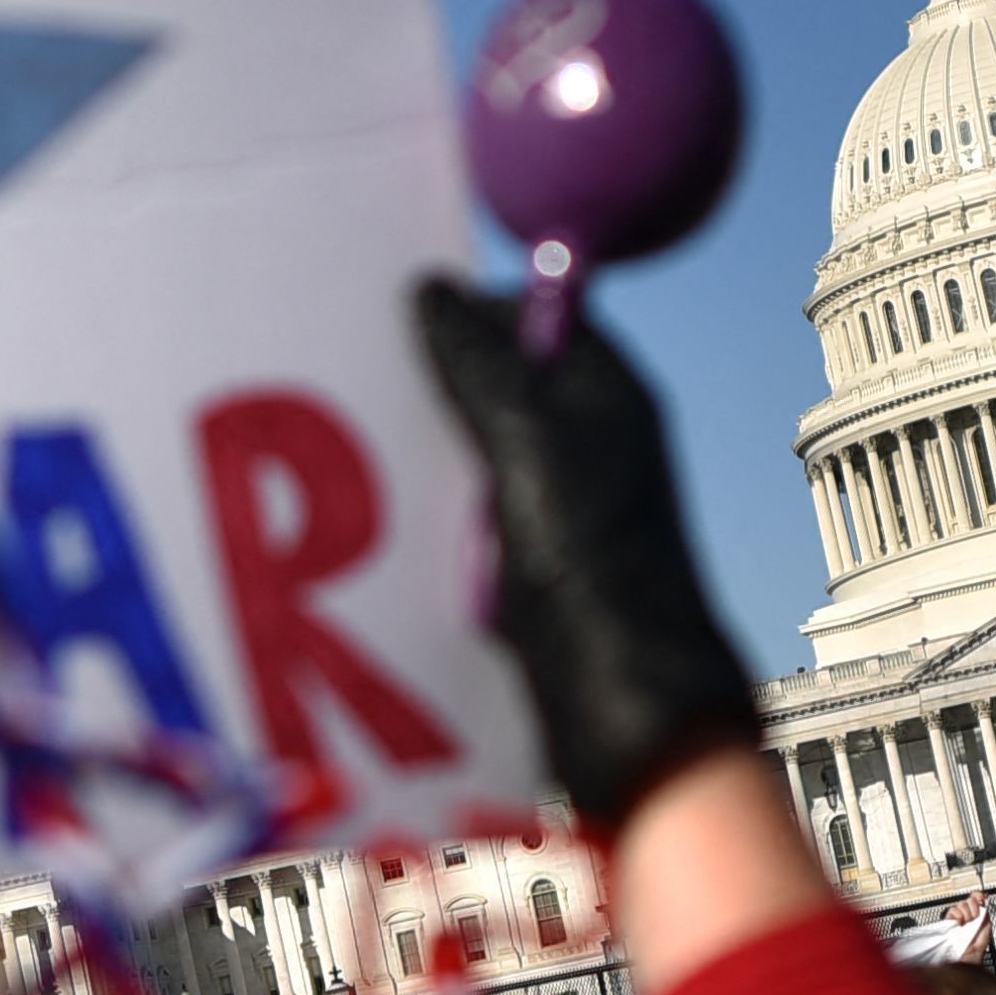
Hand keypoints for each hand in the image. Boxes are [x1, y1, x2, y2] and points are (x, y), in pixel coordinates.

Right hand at [411, 279, 757, 826]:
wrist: (625, 705)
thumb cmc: (595, 564)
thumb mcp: (528, 441)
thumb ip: (480, 363)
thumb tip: (432, 289)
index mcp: (613, 396)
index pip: (539, 313)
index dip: (472, 311)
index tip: (401, 321)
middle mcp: (593, 445)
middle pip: (501, 384)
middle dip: (438, 391)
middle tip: (370, 393)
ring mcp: (565, 510)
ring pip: (480, 458)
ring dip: (433, 468)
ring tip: (377, 474)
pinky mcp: (537, 570)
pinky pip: (473, 525)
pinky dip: (439, 529)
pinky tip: (405, 545)